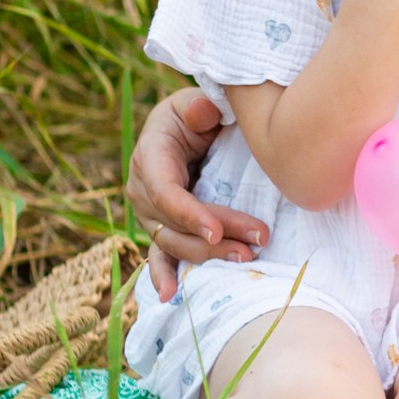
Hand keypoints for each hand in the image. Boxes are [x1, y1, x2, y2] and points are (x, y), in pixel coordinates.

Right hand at [130, 87, 267, 296]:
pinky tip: (170, 296)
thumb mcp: (196, 102)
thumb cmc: (198, 112)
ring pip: (175, 242)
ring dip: (207, 255)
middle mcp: (143, 189)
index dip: (189, 213)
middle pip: (174, 224)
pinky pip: (160, 254)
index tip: (217, 229)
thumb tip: (204, 112)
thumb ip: (199, 107)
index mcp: (149, 157)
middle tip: (255, 243)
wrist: (191, 126)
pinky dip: (163, 275)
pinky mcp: (162, 227)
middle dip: (214, 238)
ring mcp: (151, 213)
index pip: (165, 192)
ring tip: (246, 258)